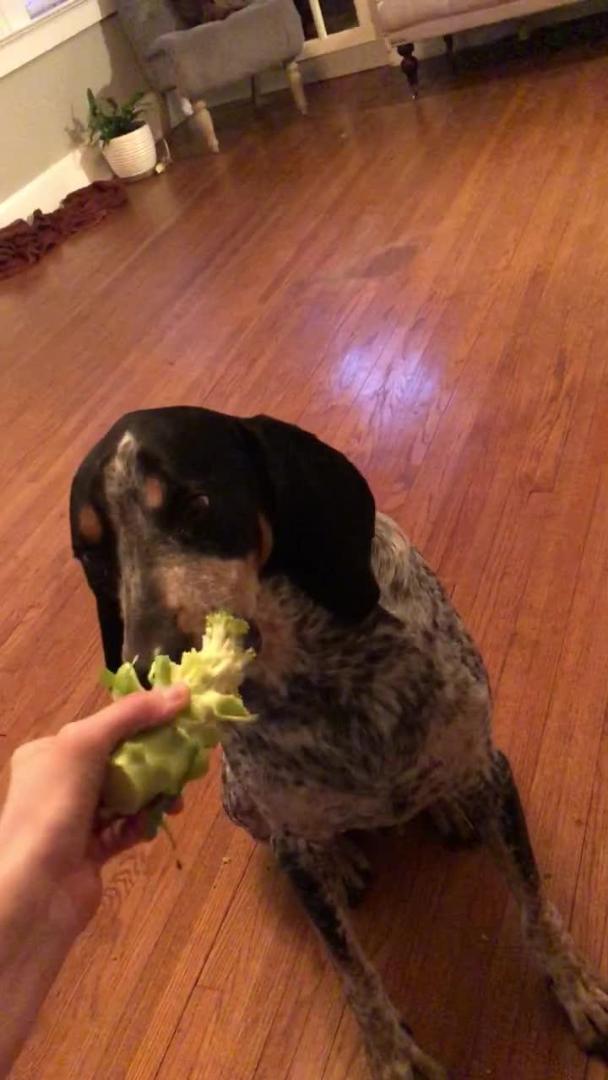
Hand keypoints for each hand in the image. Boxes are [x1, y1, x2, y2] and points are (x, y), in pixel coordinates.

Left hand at [0, 685, 189, 937]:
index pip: (102, 727)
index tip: (179, 720)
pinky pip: (124, 829)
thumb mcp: (87, 743)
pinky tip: (157, 823)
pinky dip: (142, 824)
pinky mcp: (90, 852)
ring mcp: (74, 820)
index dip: (141, 721)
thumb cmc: (53, 806)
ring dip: (153, 794)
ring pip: (126, 796)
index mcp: (49, 752)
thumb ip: (132, 714)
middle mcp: (58, 783)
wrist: (33, 892)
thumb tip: (183, 690)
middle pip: (119, 761)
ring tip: (177, 799)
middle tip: (187, 762)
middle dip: (154, 760)